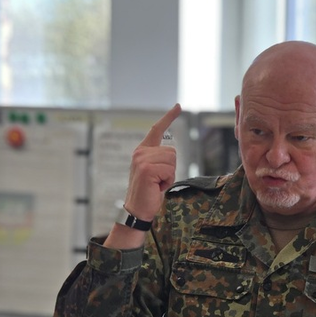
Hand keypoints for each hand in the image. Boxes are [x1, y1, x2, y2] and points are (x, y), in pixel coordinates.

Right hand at [124, 103, 181, 219]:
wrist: (137, 210)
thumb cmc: (149, 193)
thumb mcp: (155, 172)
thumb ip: (160, 159)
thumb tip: (171, 154)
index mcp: (142, 151)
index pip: (157, 129)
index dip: (169, 117)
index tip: (178, 106)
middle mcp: (140, 152)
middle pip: (172, 151)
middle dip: (171, 169)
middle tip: (158, 180)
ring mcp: (142, 159)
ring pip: (172, 160)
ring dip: (169, 175)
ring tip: (156, 184)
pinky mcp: (146, 168)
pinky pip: (170, 170)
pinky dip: (167, 181)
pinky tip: (156, 187)